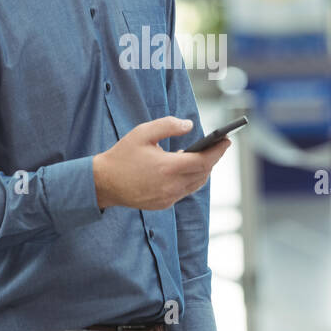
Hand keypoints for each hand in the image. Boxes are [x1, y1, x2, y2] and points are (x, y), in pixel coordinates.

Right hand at [93, 117, 229, 210]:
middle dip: (213, 159)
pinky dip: (190, 179)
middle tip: (219, 145)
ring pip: (196, 184)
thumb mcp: (142, 133)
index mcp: (168, 167)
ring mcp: (168, 198)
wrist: (104, 183)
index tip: (227, 140)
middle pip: (203, 173)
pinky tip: (185, 168)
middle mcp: (171, 186)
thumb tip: (189, 125)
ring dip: (203, 170)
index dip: (218, 151)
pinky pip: (184, 191)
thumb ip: (168, 126)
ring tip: (204, 155)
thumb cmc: (122, 155)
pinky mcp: (163, 204)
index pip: (203, 160)